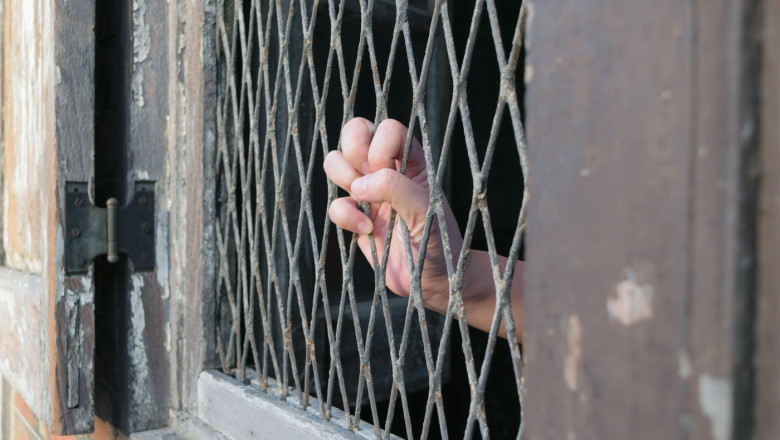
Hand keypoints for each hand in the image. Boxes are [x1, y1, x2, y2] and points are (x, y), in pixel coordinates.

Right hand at [323, 118, 462, 312]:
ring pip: (336, 162)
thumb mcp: (426, 212)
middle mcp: (389, 171)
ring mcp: (370, 193)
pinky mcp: (355, 218)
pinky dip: (344, 216)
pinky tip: (367, 230)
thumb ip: (397, 190)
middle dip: (352, 149)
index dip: (380, 143)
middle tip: (364, 172)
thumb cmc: (441, 243)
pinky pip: (335, 204)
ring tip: (364, 201)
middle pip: (356, 132)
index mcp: (413, 162)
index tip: (387, 169)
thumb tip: (359, 184)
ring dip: (342, 177)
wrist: (433, 282)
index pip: (389, 128)